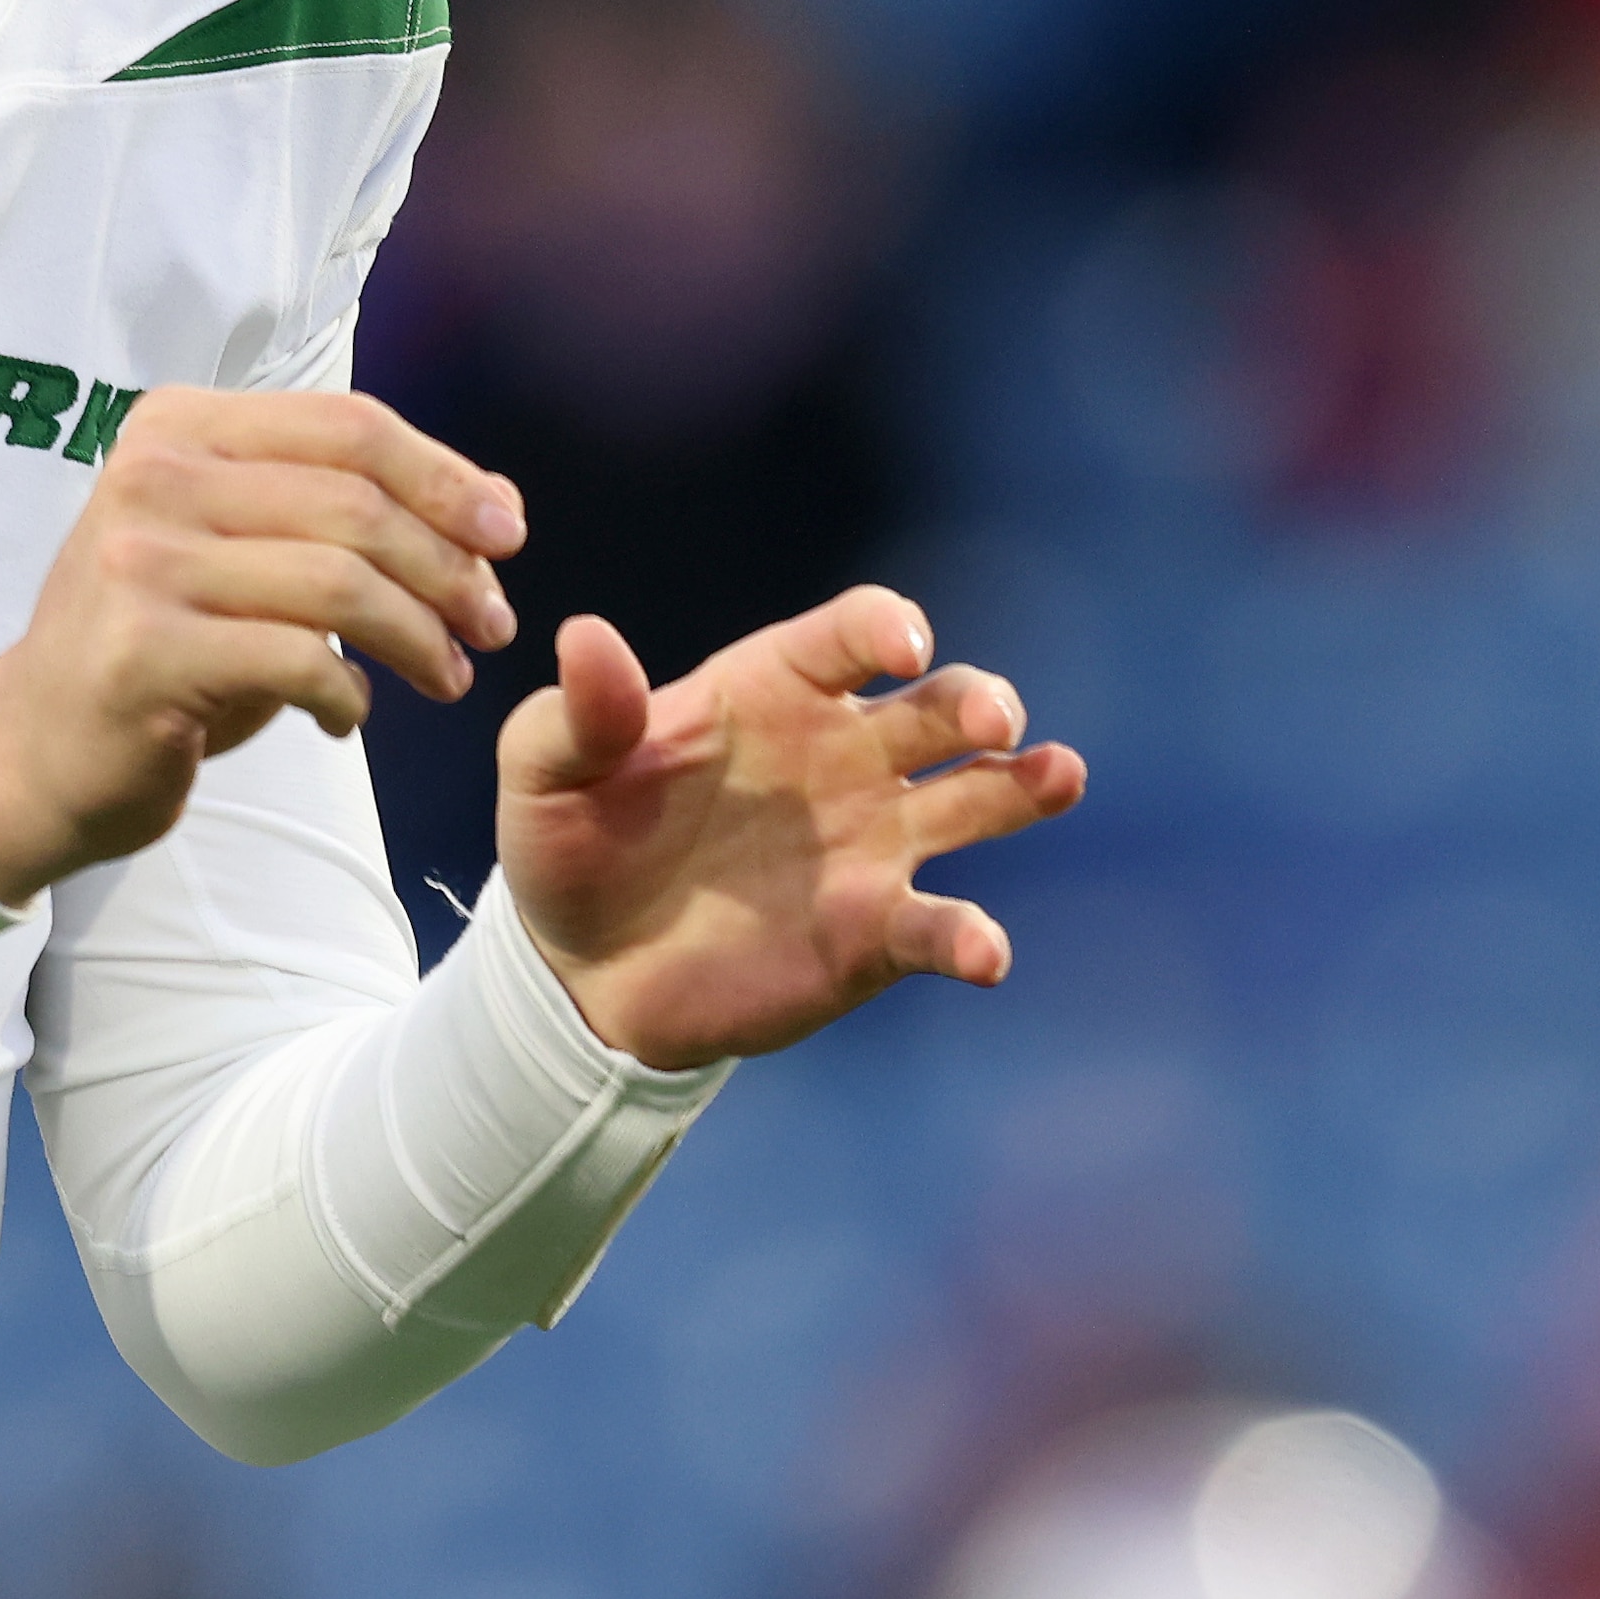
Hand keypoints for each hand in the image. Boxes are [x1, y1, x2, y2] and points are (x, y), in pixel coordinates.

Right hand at [0, 388, 519, 904]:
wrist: (34, 746)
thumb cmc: (159, 641)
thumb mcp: (241, 549)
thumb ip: (346, 511)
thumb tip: (495, 502)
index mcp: (177, 426)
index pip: (348, 425)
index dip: (446, 477)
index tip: (507, 536)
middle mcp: (151, 477)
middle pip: (355, 503)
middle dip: (448, 568)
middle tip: (491, 625)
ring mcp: (139, 564)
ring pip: (338, 583)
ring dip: (417, 637)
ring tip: (446, 678)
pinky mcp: (142, 654)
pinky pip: (296, 663)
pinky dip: (350, 695)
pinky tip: (352, 717)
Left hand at [497, 588, 1087, 1071]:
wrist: (581, 972)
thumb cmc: (567, 844)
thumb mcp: (542, 771)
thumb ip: (575, 712)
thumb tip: (586, 637)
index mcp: (773, 690)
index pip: (849, 635)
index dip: (884, 626)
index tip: (901, 642)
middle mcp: (843, 754)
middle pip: (938, 706)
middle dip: (976, 702)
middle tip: (989, 720)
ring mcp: (872, 842)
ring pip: (977, 799)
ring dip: (1024, 786)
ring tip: (1057, 774)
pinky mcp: (876, 932)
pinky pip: (941, 926)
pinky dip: (970, 937)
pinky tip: (983, 952)